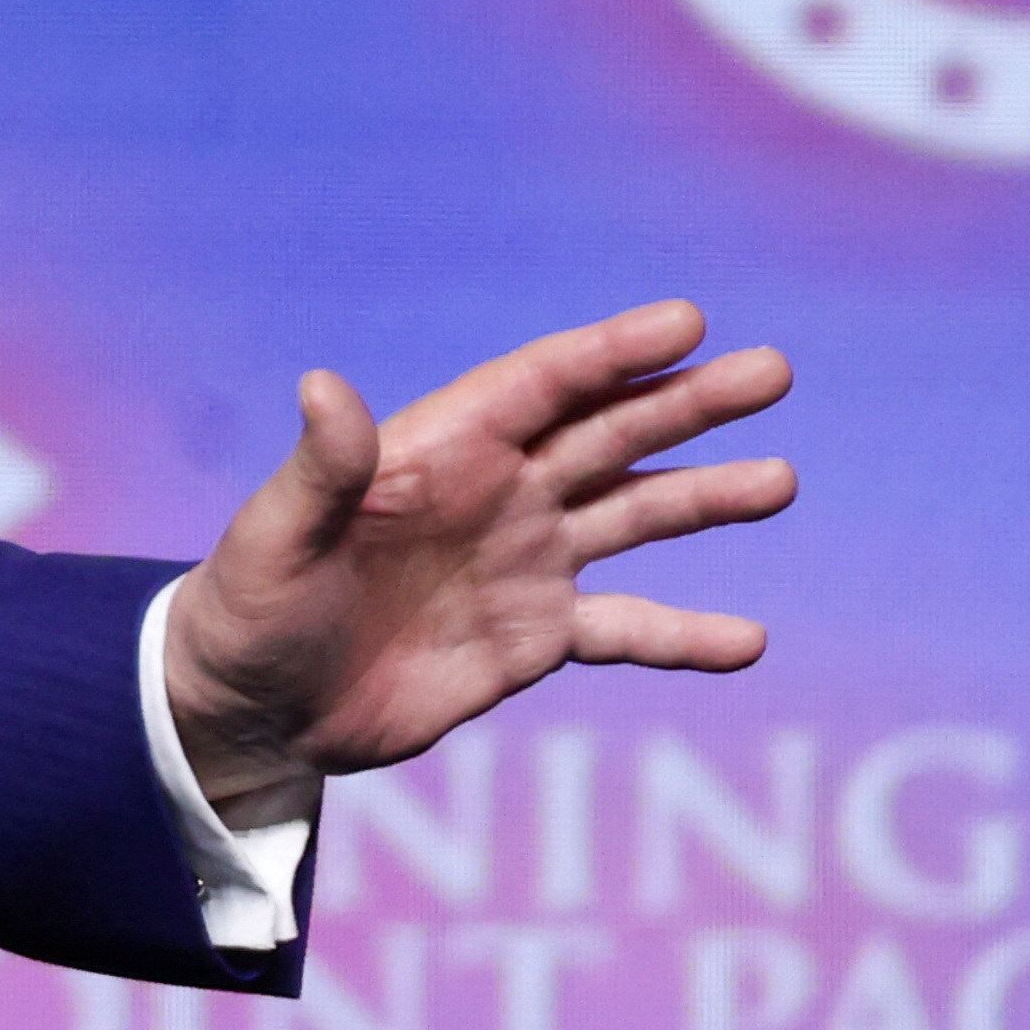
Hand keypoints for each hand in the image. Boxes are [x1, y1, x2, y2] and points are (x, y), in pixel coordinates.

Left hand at [157, 297, 792, 823]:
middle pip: (608, 435)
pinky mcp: (535, 638)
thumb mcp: (276, 537)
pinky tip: (750, 642)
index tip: (687, 323)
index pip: (540, 386)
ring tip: (781, 478)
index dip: (611, 354)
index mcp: (439, 450)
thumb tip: (323, 384)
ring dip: (706, 500)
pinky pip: (626, 630)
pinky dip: (685, 636)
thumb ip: (320, 469)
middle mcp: (495, 494)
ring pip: (633, 517)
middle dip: (688, 405)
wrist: (254, 706)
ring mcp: (523, 563)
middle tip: (774, 371)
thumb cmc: (248, 606)